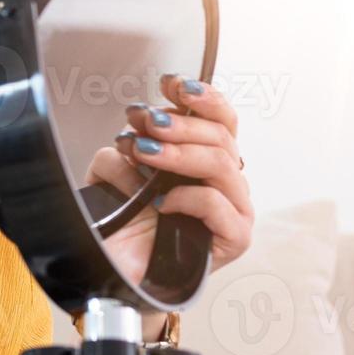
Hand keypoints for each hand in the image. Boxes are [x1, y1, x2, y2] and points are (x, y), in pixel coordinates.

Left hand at [82, 74, 253, 282]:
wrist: (117, 272)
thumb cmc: (124, 220)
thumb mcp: (121, 168)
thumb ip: (135, 142)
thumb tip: (139, 124)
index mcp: (208, 159)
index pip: (222, 118)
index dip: (202, 96)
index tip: (171, 83)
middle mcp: (227, 182)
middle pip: (222, 137)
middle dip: (182, 124)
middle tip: (147, 121)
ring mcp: (236, 210)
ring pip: (222, 166)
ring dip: (179, 154)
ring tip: (143, 152)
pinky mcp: (235, 239)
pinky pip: (219, 206)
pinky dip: (188, 197)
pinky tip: (159, 201)